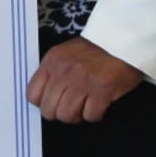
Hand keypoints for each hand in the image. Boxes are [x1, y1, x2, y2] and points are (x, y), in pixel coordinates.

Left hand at [25, 37, 143, 122]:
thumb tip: (44, 96)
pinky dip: (95, 114)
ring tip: (85, 106)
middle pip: (49, 110)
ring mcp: (83, 82)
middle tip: (71, 107)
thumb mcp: (64, 53)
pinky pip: (90, 116)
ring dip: (77, 115)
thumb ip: (52, 72)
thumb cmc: (95, 49)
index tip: (53, 102)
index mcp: (52, 62)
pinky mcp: (102, 91)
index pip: (32, 95)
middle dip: (60, 113)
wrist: (123, 41)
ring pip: (67, 116)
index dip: (43, 103)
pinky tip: (99, 105)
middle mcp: (64, 72)